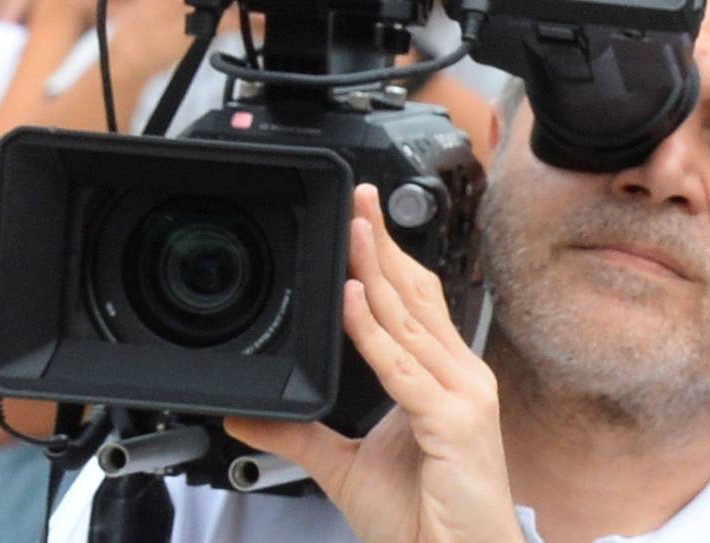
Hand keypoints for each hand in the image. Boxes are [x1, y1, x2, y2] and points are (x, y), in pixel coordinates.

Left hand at [227, 186, 521, 542]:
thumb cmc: (423, 520)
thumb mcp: (345, 466)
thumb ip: (300, 435)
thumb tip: (246, 416)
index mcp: (444, 379)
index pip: (415, 302)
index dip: (389, 256)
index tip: (363, 218)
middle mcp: (460, 378)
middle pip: (415, 296)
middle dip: (383, 244)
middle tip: (358, 199)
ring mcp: (463, 397)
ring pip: (409, 321)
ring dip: (374, 272)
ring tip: (350, 231)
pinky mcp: (455, 423)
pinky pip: (404, 369)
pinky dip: (372, 332)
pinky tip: (349, 300)